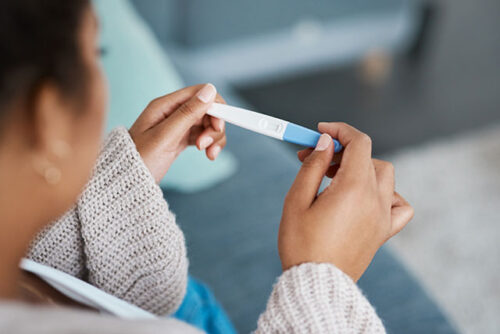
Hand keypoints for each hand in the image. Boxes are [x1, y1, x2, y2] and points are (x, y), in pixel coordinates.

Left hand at [129, 84, 226, 182]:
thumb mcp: (165, 136)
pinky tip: (209, 155)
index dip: (214, 108)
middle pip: (207, 109)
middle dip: (214, 127)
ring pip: (207, 123)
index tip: (217, 127)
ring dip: (214, 137)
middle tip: (208, 146)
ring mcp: (176, 126)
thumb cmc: (140, 159)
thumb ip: (188, 113)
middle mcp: (172, 112)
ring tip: (209, 154)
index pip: (200, 93)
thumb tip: (209, 90)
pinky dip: (209, 144)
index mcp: (165, 105)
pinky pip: (202, 135)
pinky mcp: (179, 139)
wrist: (126, 183)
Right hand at [278, 122, 413, 280]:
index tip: (320, 131)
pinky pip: (399, 204)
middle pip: (367, 157)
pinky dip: (386, 193)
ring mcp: (383, 216)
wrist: (315, 284)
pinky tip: (366, 198)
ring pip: (384, 175)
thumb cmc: (301, 244)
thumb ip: (313, 165)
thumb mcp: (297, 200)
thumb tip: (326, 142)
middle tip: (314, 159)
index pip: (359, 142)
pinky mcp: (384, 231)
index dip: (340, 130)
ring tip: (335, 179)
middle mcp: (375, 200)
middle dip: (341, 151)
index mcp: (354, 188)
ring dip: (361, 168)